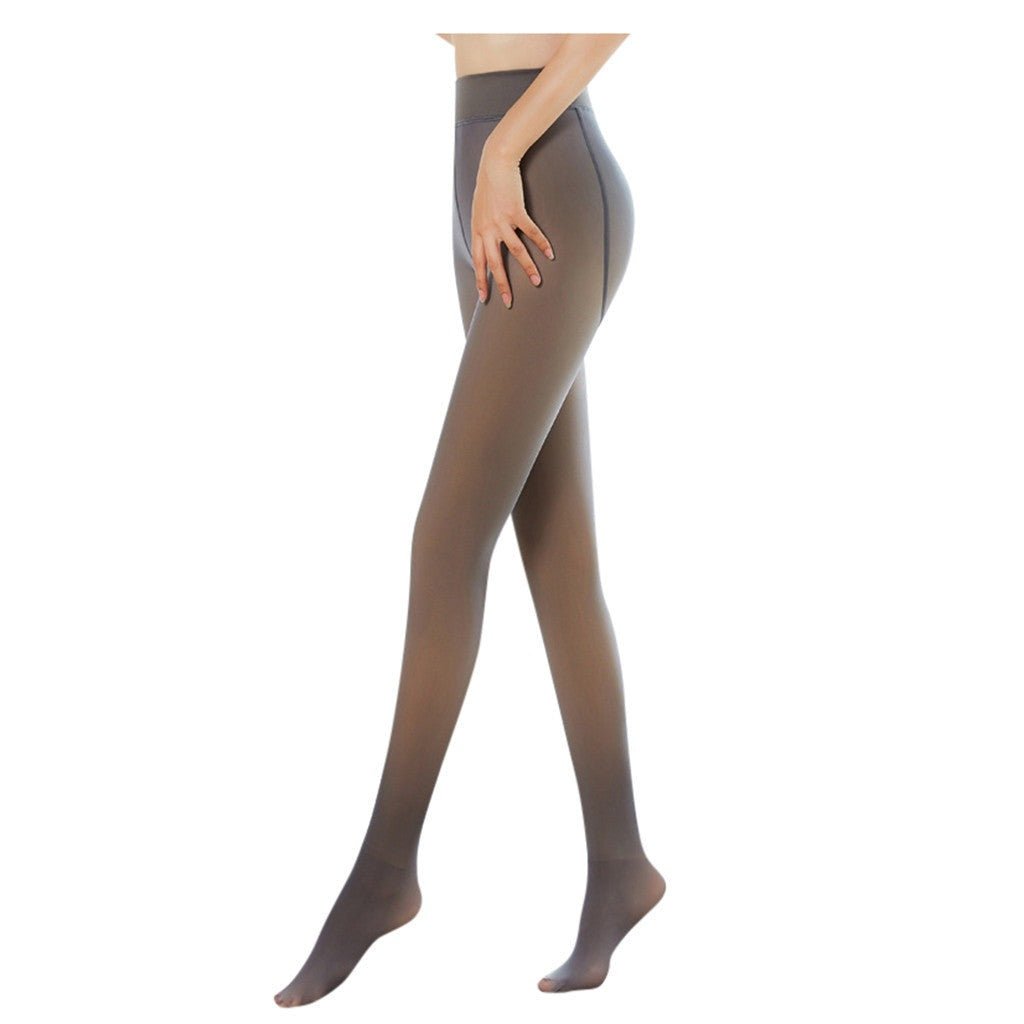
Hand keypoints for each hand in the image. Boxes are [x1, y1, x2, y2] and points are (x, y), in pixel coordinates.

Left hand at [470, 144, 555, 308]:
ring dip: (528, 268)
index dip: (481, 280)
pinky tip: (550, 254)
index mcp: (478, 231)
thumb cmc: (488, 186)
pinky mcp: (516, 212)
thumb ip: (483, 228)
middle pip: (495, 263)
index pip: (478, 262)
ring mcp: (502, 221)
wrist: (494, 162)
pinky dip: (541, 244)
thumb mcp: (479, 210)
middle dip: (502, 285)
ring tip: (537, 282)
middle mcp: (488, 229)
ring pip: (516, 252)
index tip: (484, 298)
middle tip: (509, 302)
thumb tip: (487, 241)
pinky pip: (530, 233)